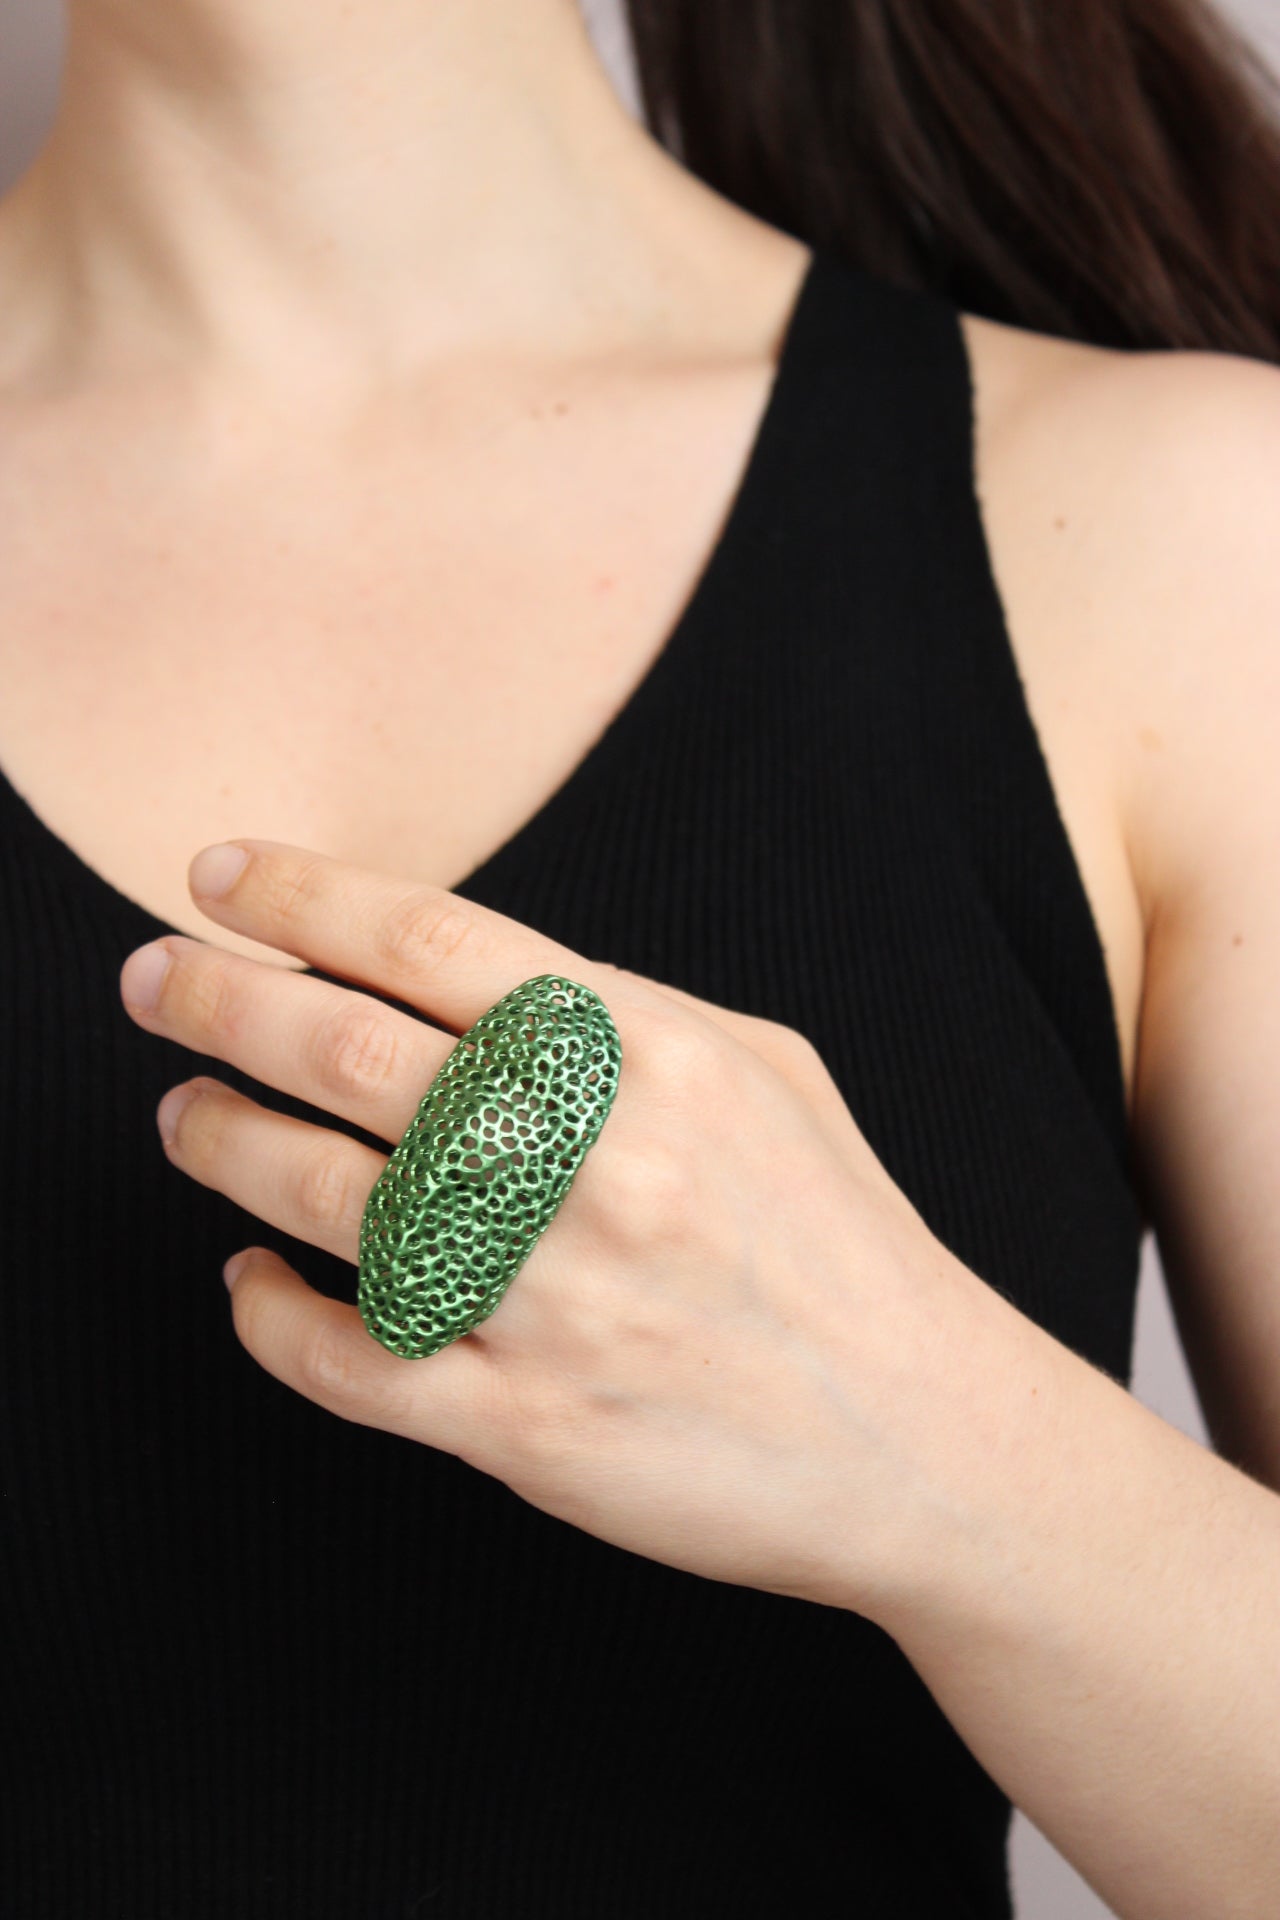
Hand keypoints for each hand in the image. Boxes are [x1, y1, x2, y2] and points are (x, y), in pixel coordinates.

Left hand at [119, 837, 990, 1617]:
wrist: (925, 1433)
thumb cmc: (837, 1237)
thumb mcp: (764, 1072)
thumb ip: (616, 1010)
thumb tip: (456, 975)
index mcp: (652, 1054)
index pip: (430, 939)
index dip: (299, 895)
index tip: (216, 877)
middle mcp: (596, 1162)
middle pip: (349, 1050)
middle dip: (218, 1002)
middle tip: (154, 983)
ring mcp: (559, 1299)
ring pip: (324, 1199)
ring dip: (223, 1143)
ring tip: (187, 1115)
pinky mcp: (532, 1426)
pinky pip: (349, 1361)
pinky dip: (270, 1316)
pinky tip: (250, 1281)